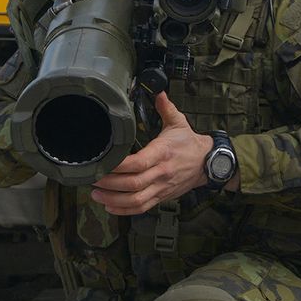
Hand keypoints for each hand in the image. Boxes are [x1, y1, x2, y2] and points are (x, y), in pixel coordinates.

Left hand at [90, 92, 212, 214]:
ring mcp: (161, 187)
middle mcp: (161, 172)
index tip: (103, 162)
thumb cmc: (189, 143)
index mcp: (162, 153)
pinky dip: (124, 210)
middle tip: (92, 178)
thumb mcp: (179, 122)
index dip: (118, 166)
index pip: (138, 163)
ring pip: (136, 200)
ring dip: (113, 199)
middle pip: (133, 184)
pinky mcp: (162, 197)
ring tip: (96, 194)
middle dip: (109, 183)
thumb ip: (166, 108)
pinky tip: (110, 206)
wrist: (207, 163)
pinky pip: (142, 208)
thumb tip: (158, 91)